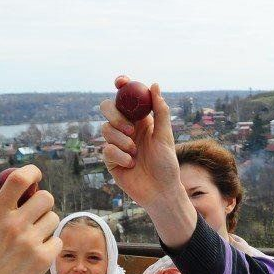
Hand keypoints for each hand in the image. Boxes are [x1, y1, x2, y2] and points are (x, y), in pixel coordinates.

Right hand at [0, 166, 60, 273]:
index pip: (20, 179)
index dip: (32, 172)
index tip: (35, 177)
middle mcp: (14, 225)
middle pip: (46, 197)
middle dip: (42, 203)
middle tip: (34, 214)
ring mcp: (31, 242)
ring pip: (53, 219)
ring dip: (46, 225)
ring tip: (31, 238)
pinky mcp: (43, 260)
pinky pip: (57, 241)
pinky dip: (49, 246)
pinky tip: (35, 254)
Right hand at [100, 77, 185, 209]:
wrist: (160, 192)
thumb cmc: (167, 165)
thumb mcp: (166, 136)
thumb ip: (160, 111)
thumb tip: (154, 85)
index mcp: (141, 120)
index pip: (127, 98)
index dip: (122, 86)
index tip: (120, 82)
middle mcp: (127, 129)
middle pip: (108, 108)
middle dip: (116, 116)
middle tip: (131, 130)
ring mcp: (117, 144)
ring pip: (105, 129)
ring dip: (121, 140)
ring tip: (135, 153)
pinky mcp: (110, 159)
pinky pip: (107, 149)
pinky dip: (120, 156)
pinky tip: (131, 164)